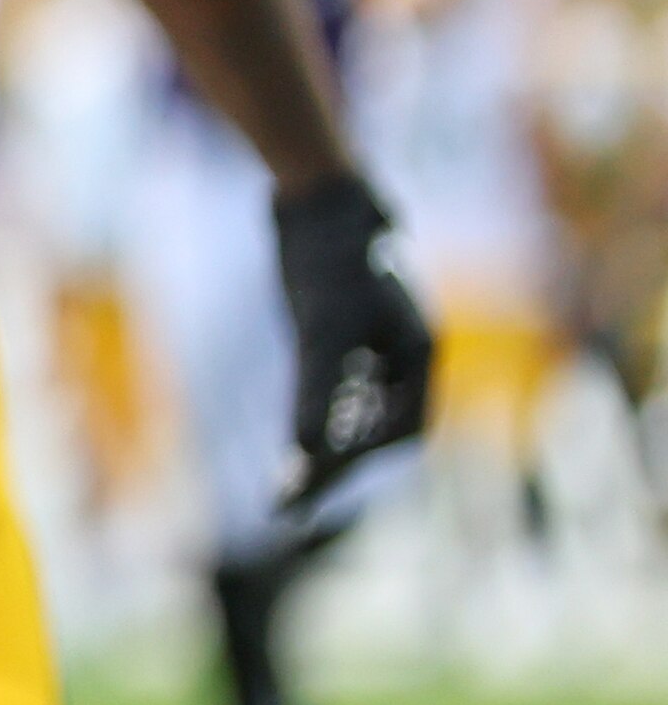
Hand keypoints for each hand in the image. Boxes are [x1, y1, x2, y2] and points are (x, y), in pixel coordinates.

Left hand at [272, 171, 433, 530]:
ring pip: (359, 411)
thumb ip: (318, 392)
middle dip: (340, 468)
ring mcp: (374, 340)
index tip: (314, 490)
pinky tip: (295, 440)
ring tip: (288, 489)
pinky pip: (339, 387)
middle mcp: (401, 350)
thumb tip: (307, 452)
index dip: (362, 462)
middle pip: (381, 428)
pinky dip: (319, 417)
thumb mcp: (322, 329)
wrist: (312, 197)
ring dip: (326, 449)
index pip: (404, 430)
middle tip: (288, 507)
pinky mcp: (340, 328)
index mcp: (416, 352)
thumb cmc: (326, 258)